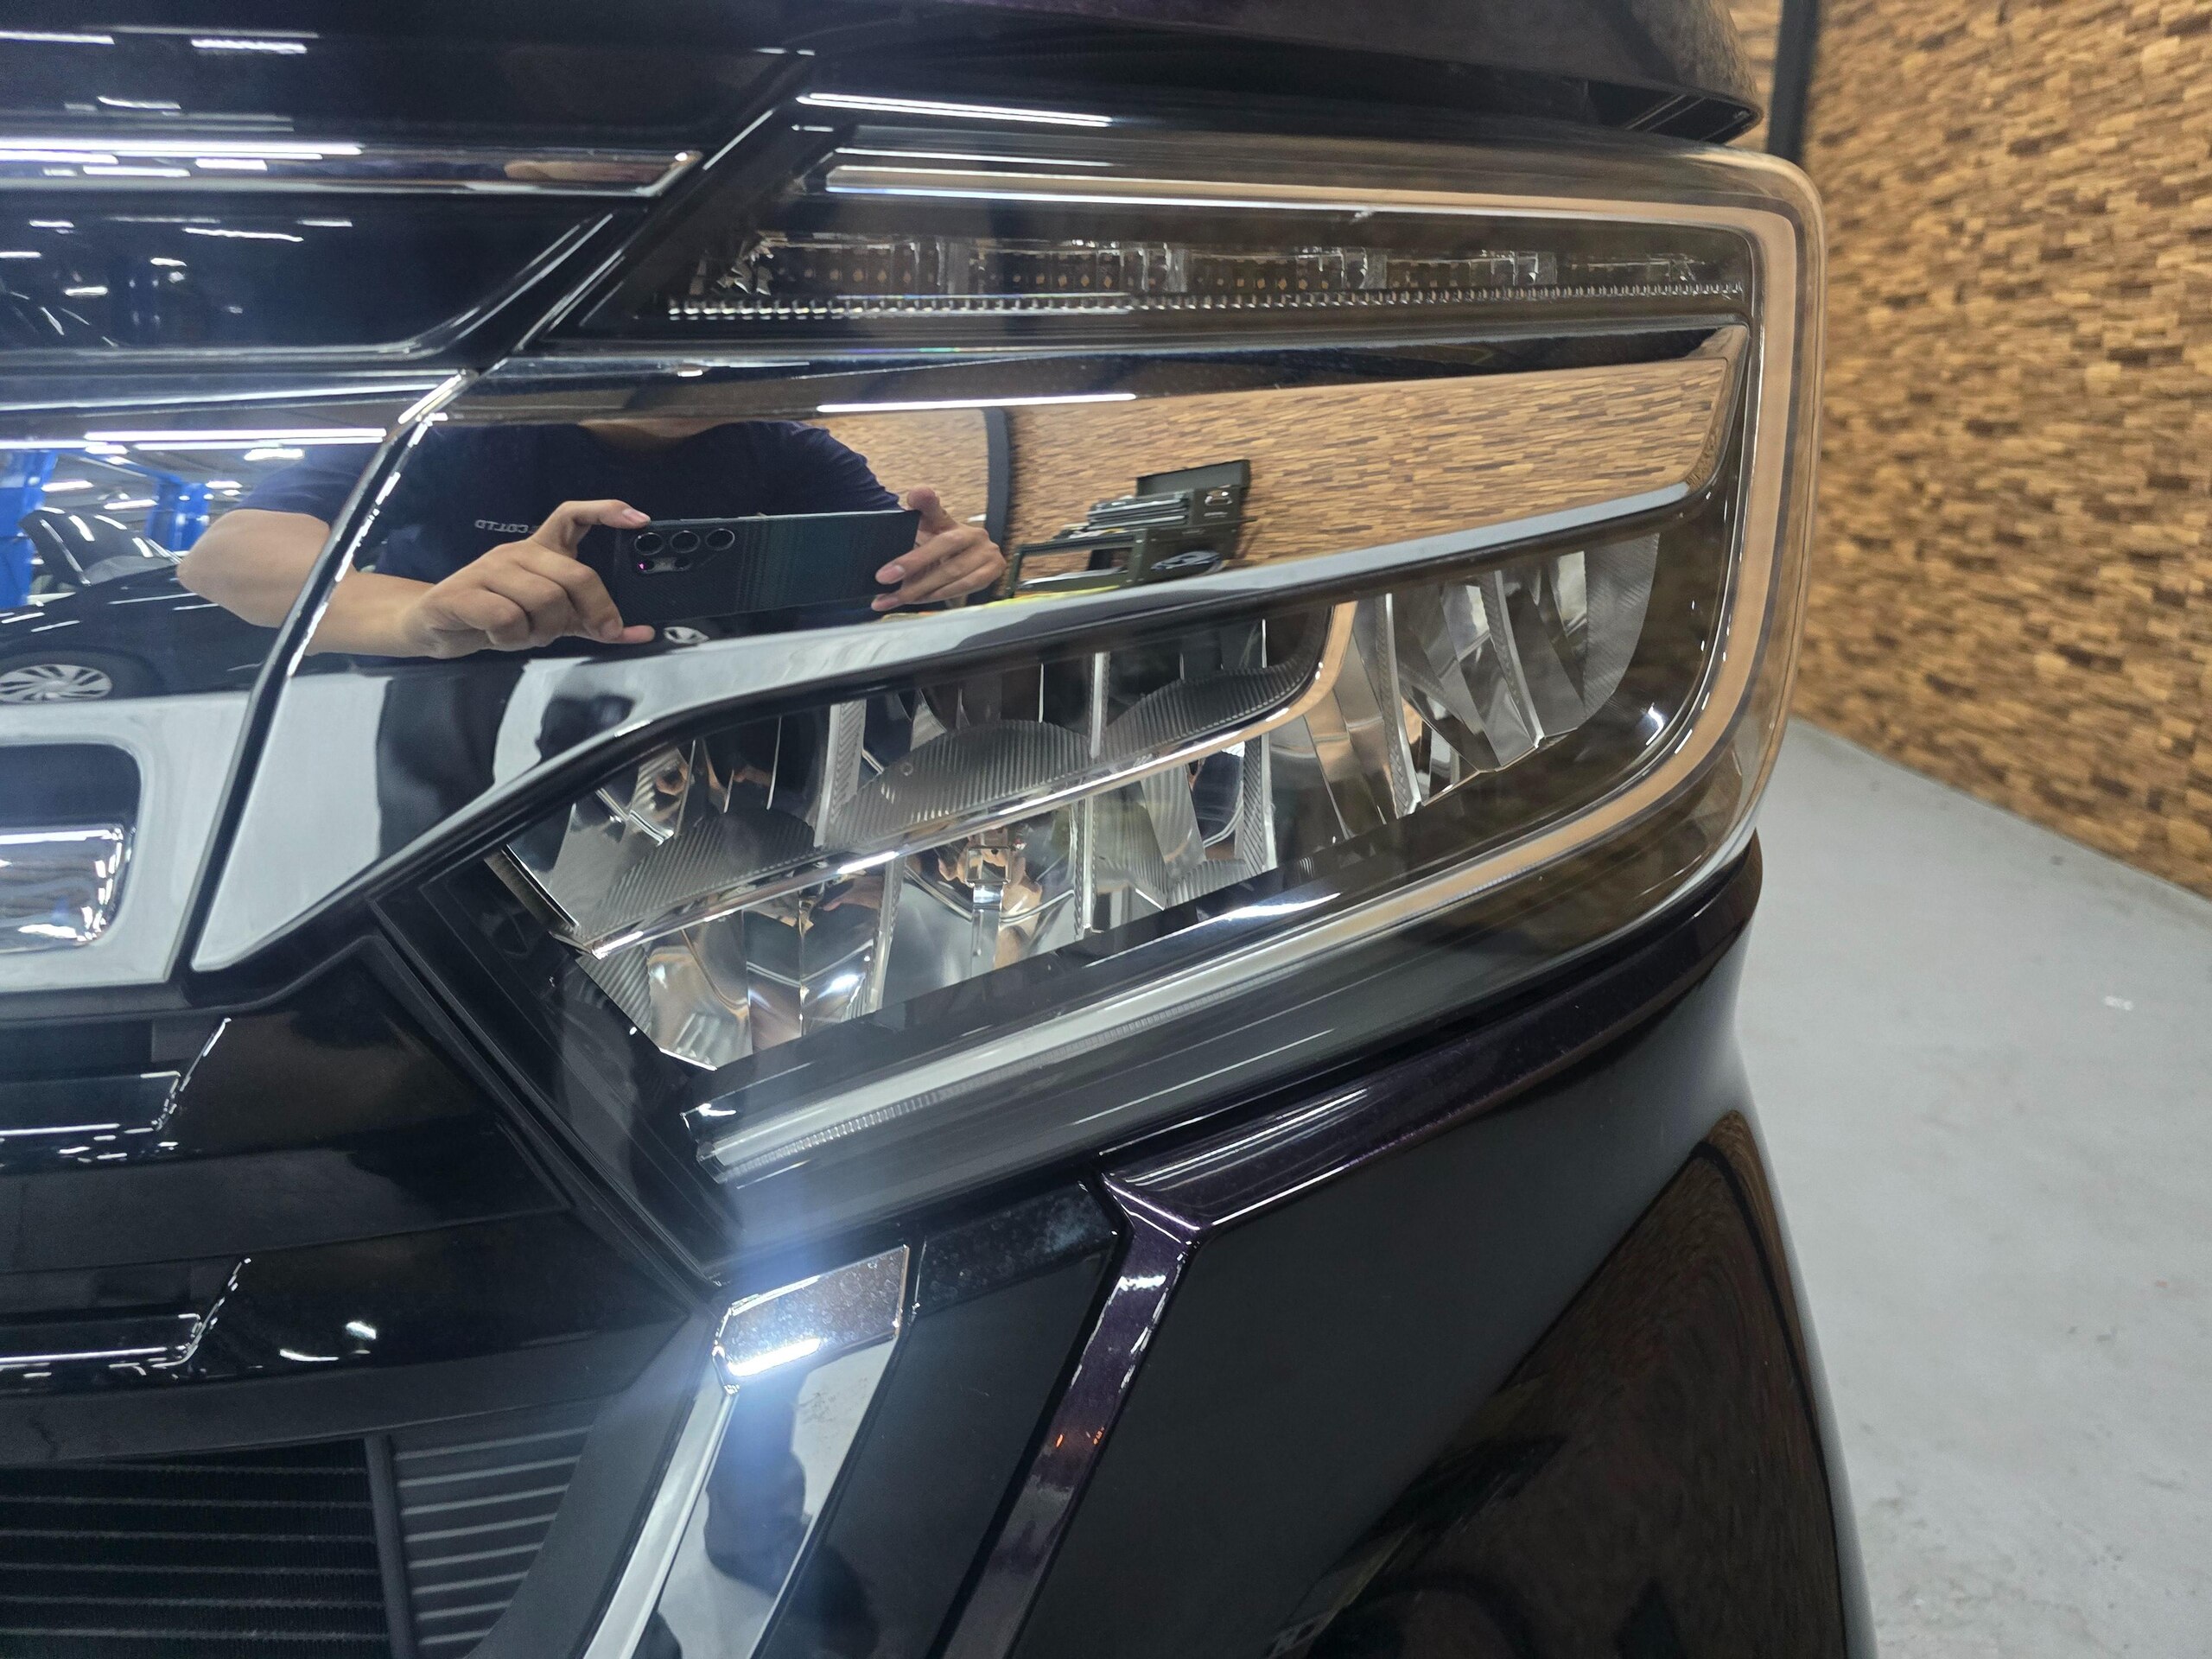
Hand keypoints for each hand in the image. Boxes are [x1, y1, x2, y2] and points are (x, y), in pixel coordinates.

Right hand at [400, 499, 658, 657]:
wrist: (432, 625)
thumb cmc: (496, 617)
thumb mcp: (551, 620)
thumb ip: (592, 623)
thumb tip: (641, 633)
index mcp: (539, 552)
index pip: (571, 515)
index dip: (605, 512)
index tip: (639, 519)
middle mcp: (517, 553)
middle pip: (575, 575)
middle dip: (594, 611)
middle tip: (597, 632)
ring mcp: (488, 570)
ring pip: (544, 599)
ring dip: (544, 630)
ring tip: (527, 634)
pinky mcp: (461, 593)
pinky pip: (507, 618)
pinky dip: (512, 637)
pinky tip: (499, 636)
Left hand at [873, 487, 1004, 609]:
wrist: (966, 567)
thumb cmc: (936, 553)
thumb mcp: (918, 539)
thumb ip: (907, 526)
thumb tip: (914, 497)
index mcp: (948, 520)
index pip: (935, 507)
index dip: (926, 499)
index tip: (917, 494)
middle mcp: (972, 532)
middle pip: (943, 545)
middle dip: (912, 564)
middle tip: (884, 578)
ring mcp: (987, 551)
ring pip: (953, 572)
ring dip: (922, 588)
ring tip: (897, 598)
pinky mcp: (994, 570)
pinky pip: (966, 586)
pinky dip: (942, 595)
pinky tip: (922, 600)